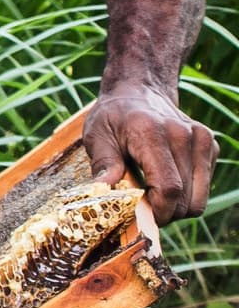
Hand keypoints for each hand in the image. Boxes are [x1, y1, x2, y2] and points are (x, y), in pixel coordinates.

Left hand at [84, 88, 218, 225]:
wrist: (138, 91)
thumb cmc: (113, 117)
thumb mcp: (97, 135)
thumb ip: (103, 163)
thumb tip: (103, 192)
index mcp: (151, 132)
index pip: (169, 187)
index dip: (158, 211)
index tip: (141, 217)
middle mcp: (183, 134)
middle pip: (186, 198)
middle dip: (165, 213)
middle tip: (143, 208)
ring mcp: (200, 139)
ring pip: (198, 198)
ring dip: (178, 207)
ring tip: (153, 194)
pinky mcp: (210, 145)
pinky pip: (203, 187)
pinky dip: (187, 193)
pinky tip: (165, 179)